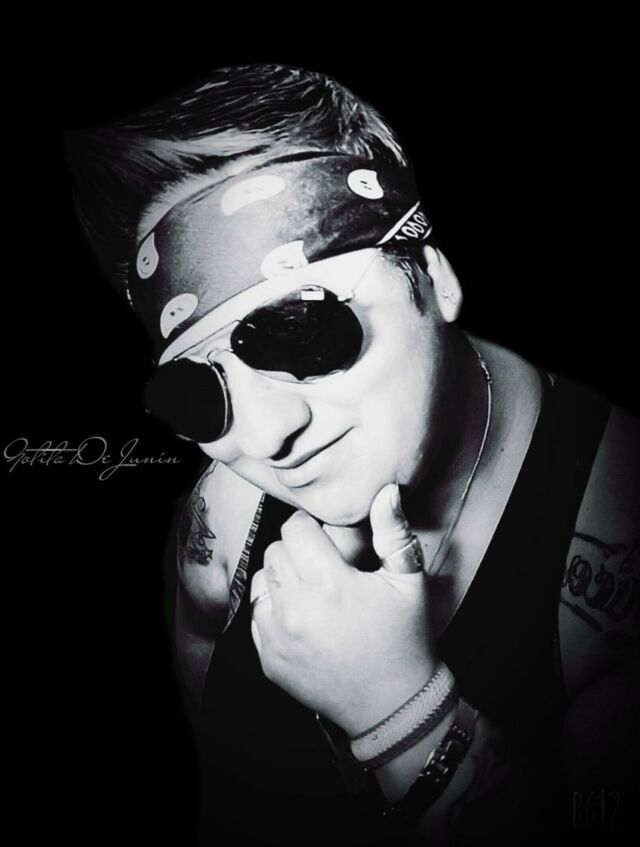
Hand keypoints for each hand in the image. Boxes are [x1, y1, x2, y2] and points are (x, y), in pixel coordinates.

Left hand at [249, 483, 436, 735]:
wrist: (393, 706)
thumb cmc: (404, 639)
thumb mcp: (408, 582)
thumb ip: (393, 531)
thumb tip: (386, 490)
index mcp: (329, 585)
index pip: (296, 528)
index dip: (313, 528)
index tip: (328, 540)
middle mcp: (295, 609)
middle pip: (276, 550)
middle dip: (297, 549)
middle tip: (324, 564)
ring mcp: (277, 637)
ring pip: (262, 579)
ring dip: (283, 576)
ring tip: (312, 589)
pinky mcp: (268, 659)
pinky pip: (257, 614)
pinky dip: (275, 608)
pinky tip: (303, 617)